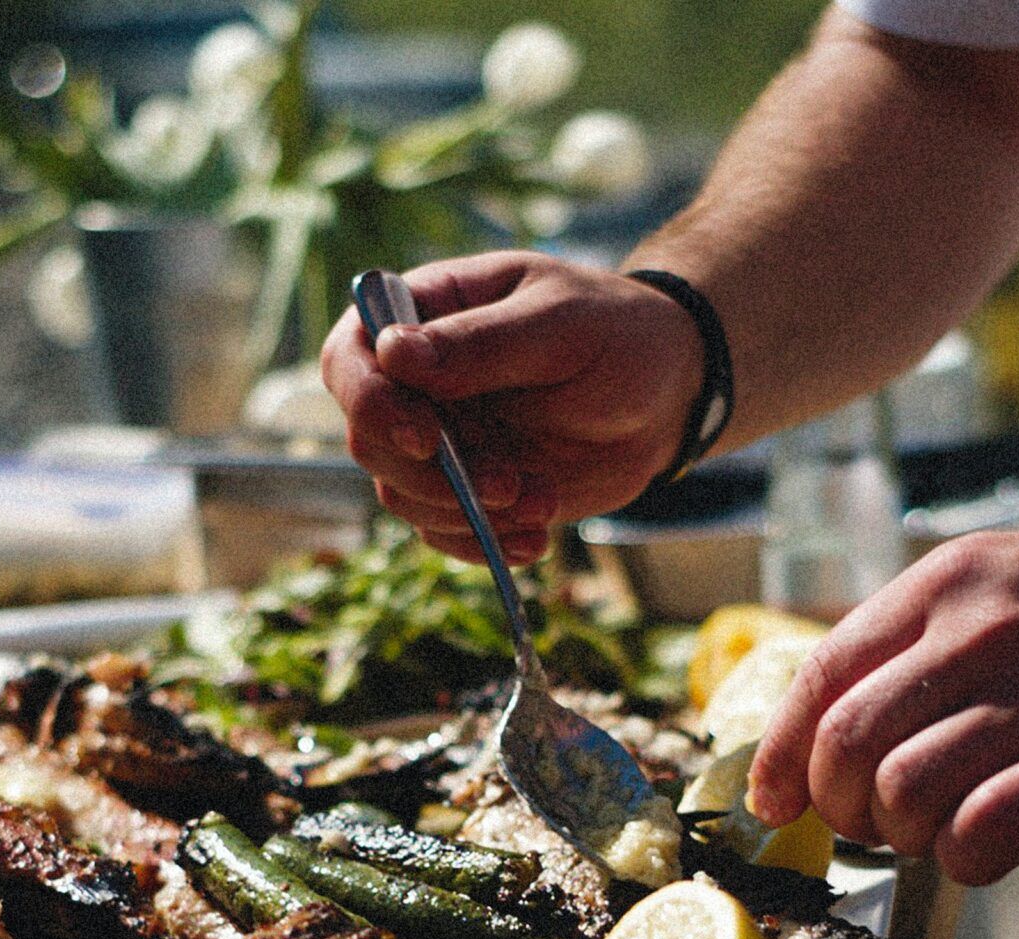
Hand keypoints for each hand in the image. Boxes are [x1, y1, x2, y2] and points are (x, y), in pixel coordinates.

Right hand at [319, 251, 701, 562]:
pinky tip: (534, 538)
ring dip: (466, 515)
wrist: (668, 395)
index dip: (371, 402)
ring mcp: (439, 440)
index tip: (426, 437)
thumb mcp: (560, 326)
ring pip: (402, 494)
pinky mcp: (467, 491)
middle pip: (368, 439)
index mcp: (425, 315)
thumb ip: (481, 344)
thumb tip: (394, 353)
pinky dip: (483, 544)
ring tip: (540, 501)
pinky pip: (442, 532)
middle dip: (434, 475)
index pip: (350, 357)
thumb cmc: (618, 335)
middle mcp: (416, 382)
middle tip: (508, 483)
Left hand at [745, 530, 1018, 884]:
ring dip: (909, 837)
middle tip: (874, 825)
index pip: (821, 673)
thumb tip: (837, 730)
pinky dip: (968, 861)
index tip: (773, 800)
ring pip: (900, 798)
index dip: (780, 753)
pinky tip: (994, 848)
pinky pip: (976, 840)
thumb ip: (931, 645)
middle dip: (841, 808)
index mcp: (954, 582)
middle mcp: (983, 631)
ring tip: (949, 828)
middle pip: (845, 748)